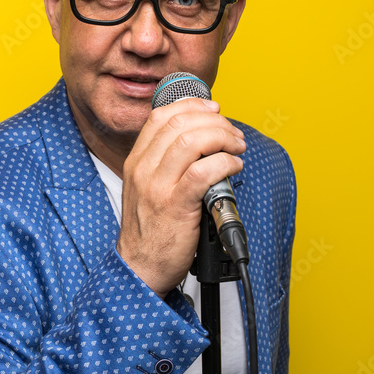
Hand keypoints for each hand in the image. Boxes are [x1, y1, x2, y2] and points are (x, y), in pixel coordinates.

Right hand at [116, 98, 245, 297]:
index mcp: (136, 161)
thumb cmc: (151, 230)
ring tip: (237, 148)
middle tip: (232, 134)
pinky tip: (234, 166)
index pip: (161, 116)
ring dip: (223, 138)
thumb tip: (201, 141)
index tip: (213, 110)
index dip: (192, 105)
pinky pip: (203, 171)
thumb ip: (164, 164)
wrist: (140, 267)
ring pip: (191, 141)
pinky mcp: (176, 206)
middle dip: (214, 121)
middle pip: (179, 123)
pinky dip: (224, 162)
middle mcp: (143, 169)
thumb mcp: (146, 188)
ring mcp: (157, 187)